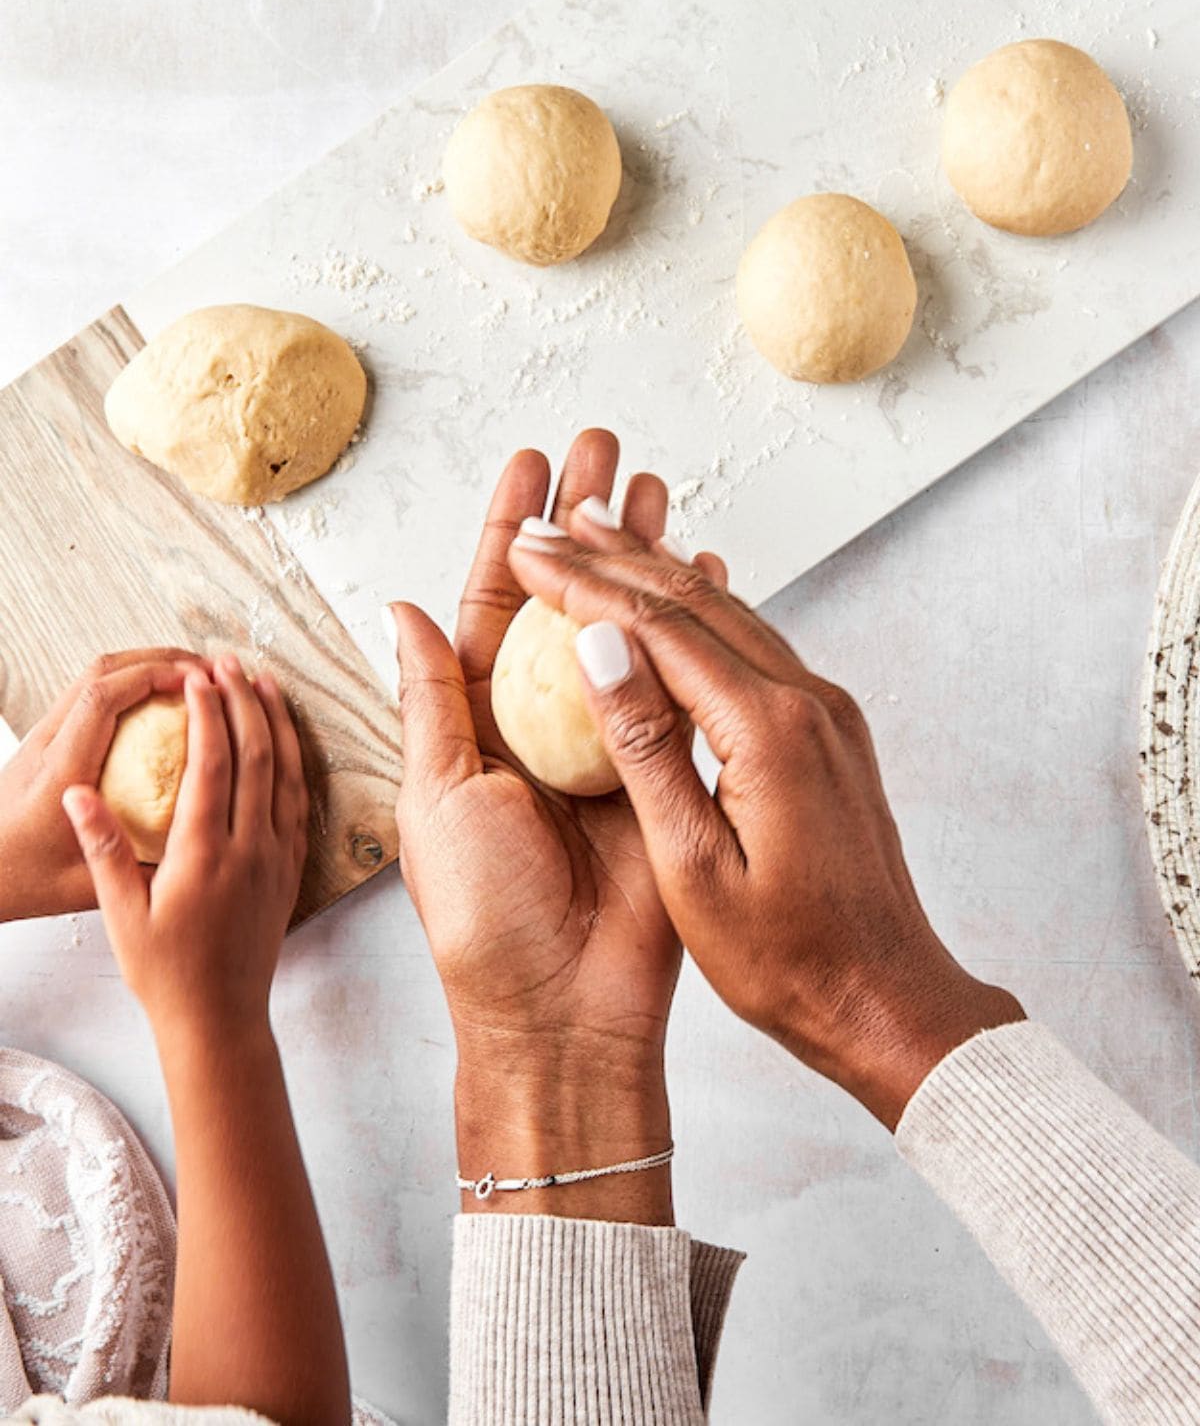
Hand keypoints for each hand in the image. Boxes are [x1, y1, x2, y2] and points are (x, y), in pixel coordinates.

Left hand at [0, 649, 205, 922]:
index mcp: (60, 772)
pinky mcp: (46, 740)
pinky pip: (90, 694)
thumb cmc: (19, 880)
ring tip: (190, 678)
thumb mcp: (82, 887)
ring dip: (144, 665)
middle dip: (159, 659)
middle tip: (208, 670)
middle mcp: (49, 743)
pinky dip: (129, 684)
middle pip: (101, 672)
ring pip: (93, 675)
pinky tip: (158, 703)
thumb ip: (136, 872)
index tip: (197, 680)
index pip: (102, 700)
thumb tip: (196, 854)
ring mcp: (44, 736)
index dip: (154, 676)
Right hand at [62, 657, 307, 1041]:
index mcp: (205, 856)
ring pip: (287, 772)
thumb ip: (103, 850)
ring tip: (262, 681)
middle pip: (256, 756)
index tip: (197, 678)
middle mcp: (250, 849)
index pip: (212, 765)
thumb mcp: (121, 915)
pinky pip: (298, 801)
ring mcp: (277, 858)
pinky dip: (295, 759)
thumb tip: (78, 794)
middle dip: (243, 701)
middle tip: (229, 661)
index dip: (208, 714)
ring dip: (276, 721)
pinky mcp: (291, 869)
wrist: (219, 1020)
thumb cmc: (164, 974)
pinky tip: (287, 738)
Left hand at [386, 429, 726, 1219]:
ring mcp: (606, 741)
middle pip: (565, 596)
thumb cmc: (484, 916)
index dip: (512, 531)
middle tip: (605, 445)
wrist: (567, 1011)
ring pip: (625, 626)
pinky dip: (695, 626)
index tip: (532, 464)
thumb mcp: (436, 797)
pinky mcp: (664, 769)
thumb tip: (402, 610)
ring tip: (656, 486)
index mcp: (476, 723)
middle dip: (585, 520)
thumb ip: (433, 699)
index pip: (492, 602)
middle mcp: (539, 721)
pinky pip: (680, 682)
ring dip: (640, 556)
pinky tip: (706, 571)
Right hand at [505, 520, 1024, 1131]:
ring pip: (727, 614)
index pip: (658, 626)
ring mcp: (826, 711)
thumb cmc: (791, 961)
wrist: (889, 1000)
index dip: (583, 582)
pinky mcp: (828, 730)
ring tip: (596, 537)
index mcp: (769, 731)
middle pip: (694, 601)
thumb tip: (598, 646)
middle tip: (550, 522)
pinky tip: (666, 600)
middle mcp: (807, 702)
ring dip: (654, 573)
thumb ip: (645, 749)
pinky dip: (695, 612)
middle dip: (614, 555)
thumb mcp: (692, 868)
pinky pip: (751, 644)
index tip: (528, 549)